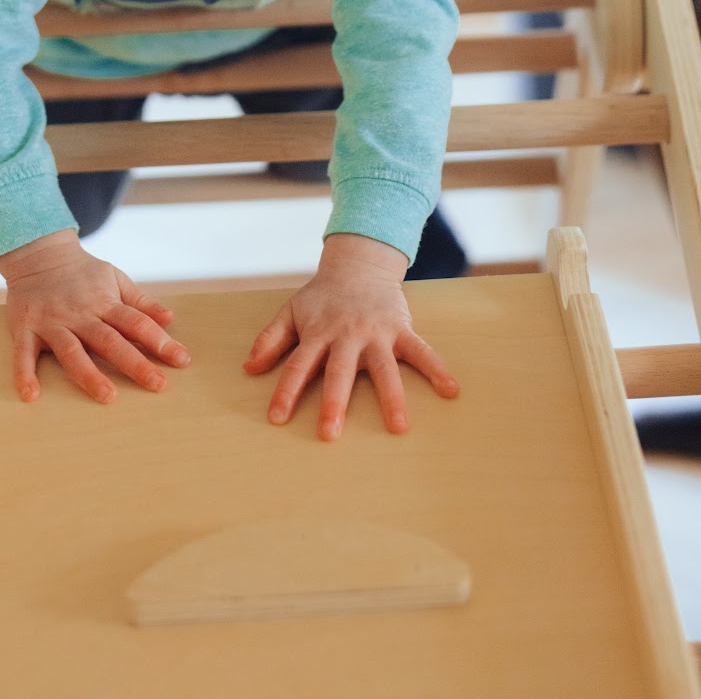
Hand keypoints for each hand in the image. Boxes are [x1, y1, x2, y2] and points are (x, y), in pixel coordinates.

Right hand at [0, 229, 189, 404]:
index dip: (160, 341)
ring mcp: (52, 323)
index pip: (136, 323)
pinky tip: (31, 396)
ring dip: (89, 374)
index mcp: (104, 302)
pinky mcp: (25, 329)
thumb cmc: (81, 272)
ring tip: (108, 396)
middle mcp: (80, 314)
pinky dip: (25, 374)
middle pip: (110, 341)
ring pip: (72, 352)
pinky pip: (23, 354)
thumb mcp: (115, 278)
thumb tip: (171, 319)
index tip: (181, 360)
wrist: (38, 254)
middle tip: (158, 384)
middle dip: (135, 363)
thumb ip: (140, 302)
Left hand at [243, 234, 458, 441]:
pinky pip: (421, 351)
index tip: (277, 418)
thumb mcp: (291, 311)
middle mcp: (347, 335)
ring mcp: (376, 333)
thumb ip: (271, 339)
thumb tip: (248, 368)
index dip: (286, 391)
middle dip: (334, 403)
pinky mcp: (401, 329)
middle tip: (329, 434)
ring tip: (399, 427)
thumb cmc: (321, 297)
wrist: (358, 266)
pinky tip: (451, 390)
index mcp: (318, 333)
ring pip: (384, 368)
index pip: (299, 365)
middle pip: (339, 372)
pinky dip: (437, 369)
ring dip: (392, 397)